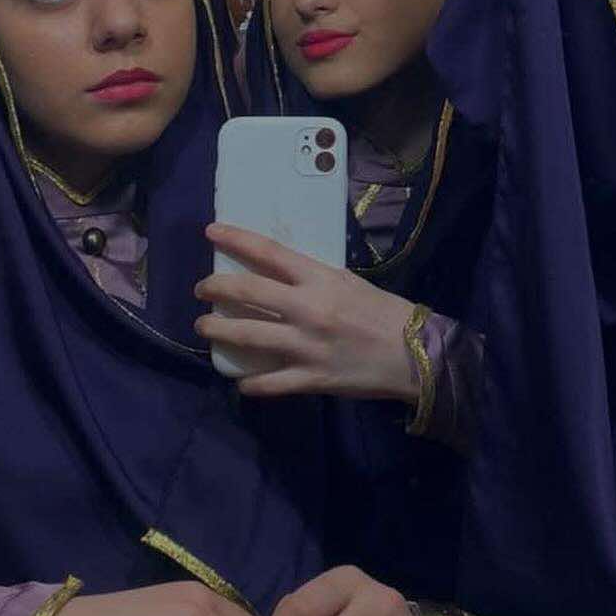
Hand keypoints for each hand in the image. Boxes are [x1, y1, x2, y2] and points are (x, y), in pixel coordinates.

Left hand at [196, 227, 416, 401]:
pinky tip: (239, 381)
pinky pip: (268, 382)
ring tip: (204, 328)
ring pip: (248, 337)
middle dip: (215, 289)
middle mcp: (308, 308)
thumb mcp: (349, 282)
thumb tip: (279, 275)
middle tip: (201, 289)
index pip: (269, 253)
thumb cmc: (383, 312)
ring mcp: (306, 345)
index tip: (211, 232)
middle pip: (247, 293)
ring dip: (219, 332)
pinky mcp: (310, 378)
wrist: (414, 354)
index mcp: (320, 279)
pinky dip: (249, 383)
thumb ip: (313, 280)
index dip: (236, 240)